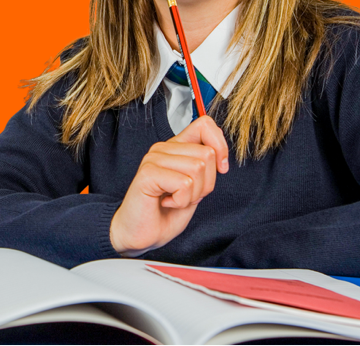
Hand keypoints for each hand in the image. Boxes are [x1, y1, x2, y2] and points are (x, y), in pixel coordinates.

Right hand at [110, 116, 229, 256]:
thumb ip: (205, 168)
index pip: (205, 124)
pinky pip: (184, 183)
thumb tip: (220, 156)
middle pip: (207, 154)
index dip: (220, 145)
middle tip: (186, 195)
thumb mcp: (194, 188)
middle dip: (207, 184)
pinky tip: (166, 203)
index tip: (220, 168)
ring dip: (193, 194)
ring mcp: (154, 159)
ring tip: (175, 199)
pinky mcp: (148, 173)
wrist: (139, 236)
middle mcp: (164, 148)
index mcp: (176, 148)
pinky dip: (181, 201)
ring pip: (198, 168)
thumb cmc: (164, 213)